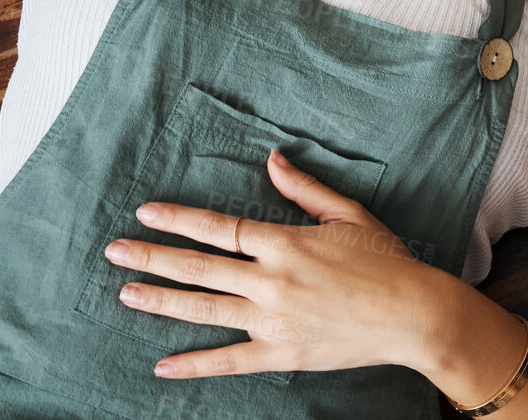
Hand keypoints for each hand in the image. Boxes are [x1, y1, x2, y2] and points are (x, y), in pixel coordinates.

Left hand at [105, 149, 446, 379]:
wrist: (413, 314)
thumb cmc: (386, 260)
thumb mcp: (348, 214)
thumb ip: (304, 190)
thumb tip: (272, 160)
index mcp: (286, 244)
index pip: (220, 228)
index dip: (180, 219)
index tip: (147, 212)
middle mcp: (271, 281)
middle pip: (198, 267)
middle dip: (152, 257)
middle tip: (114, 251)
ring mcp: (272, 321)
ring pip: (203, 309)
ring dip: (161, 301)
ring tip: (127, 294)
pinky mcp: (280, 354)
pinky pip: (228, 360)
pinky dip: (193, 363)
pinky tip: (163, 366)